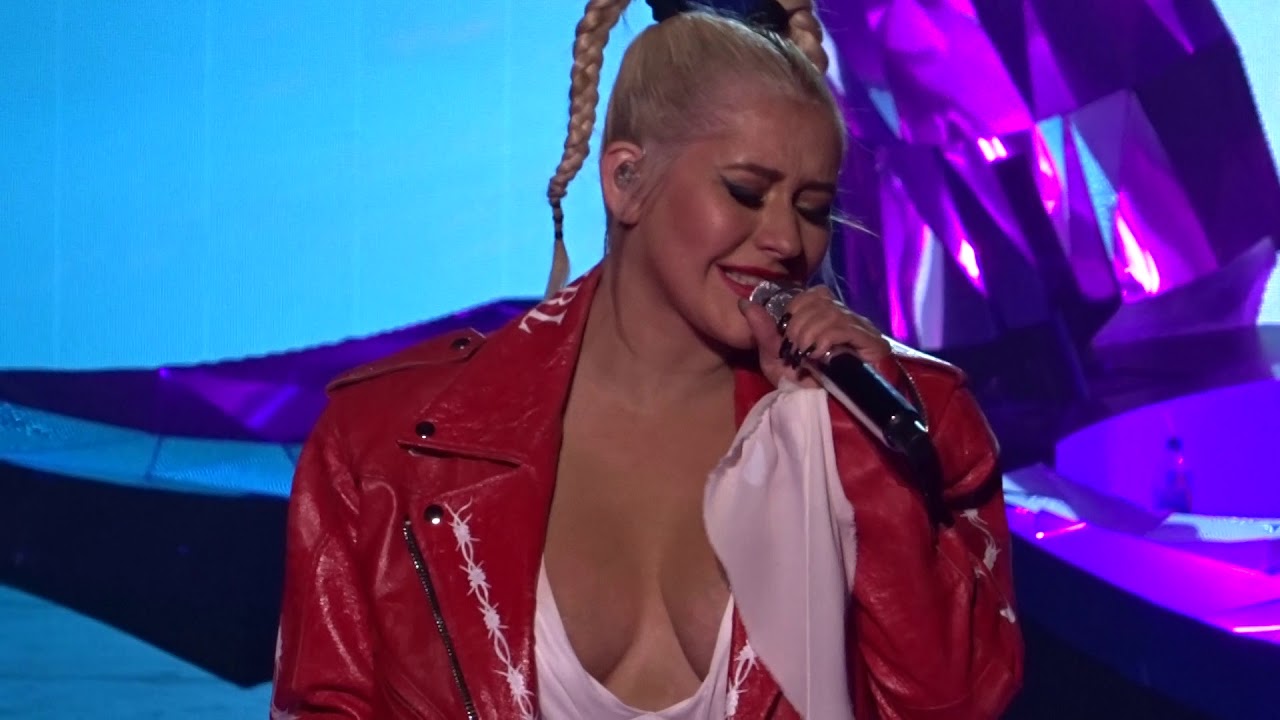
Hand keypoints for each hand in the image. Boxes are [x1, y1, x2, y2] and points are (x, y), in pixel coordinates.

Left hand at [738, 286, 891, 388]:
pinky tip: (819, 355)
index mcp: (827, 317)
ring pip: (831, 313)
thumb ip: (762, 329)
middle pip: (821, 301)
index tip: (787, 333)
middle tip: (794, 349)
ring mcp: (862, 330)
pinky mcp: (873, 343)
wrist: (827, 413)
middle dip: (799, 324)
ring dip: (809, 333)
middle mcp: (847, 319)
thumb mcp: (775, 358)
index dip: (796, 308)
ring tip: (805, 355)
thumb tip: (743, 303)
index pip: (813, 294)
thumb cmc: (802, 388)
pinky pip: (845, 328)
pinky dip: (826, 338)